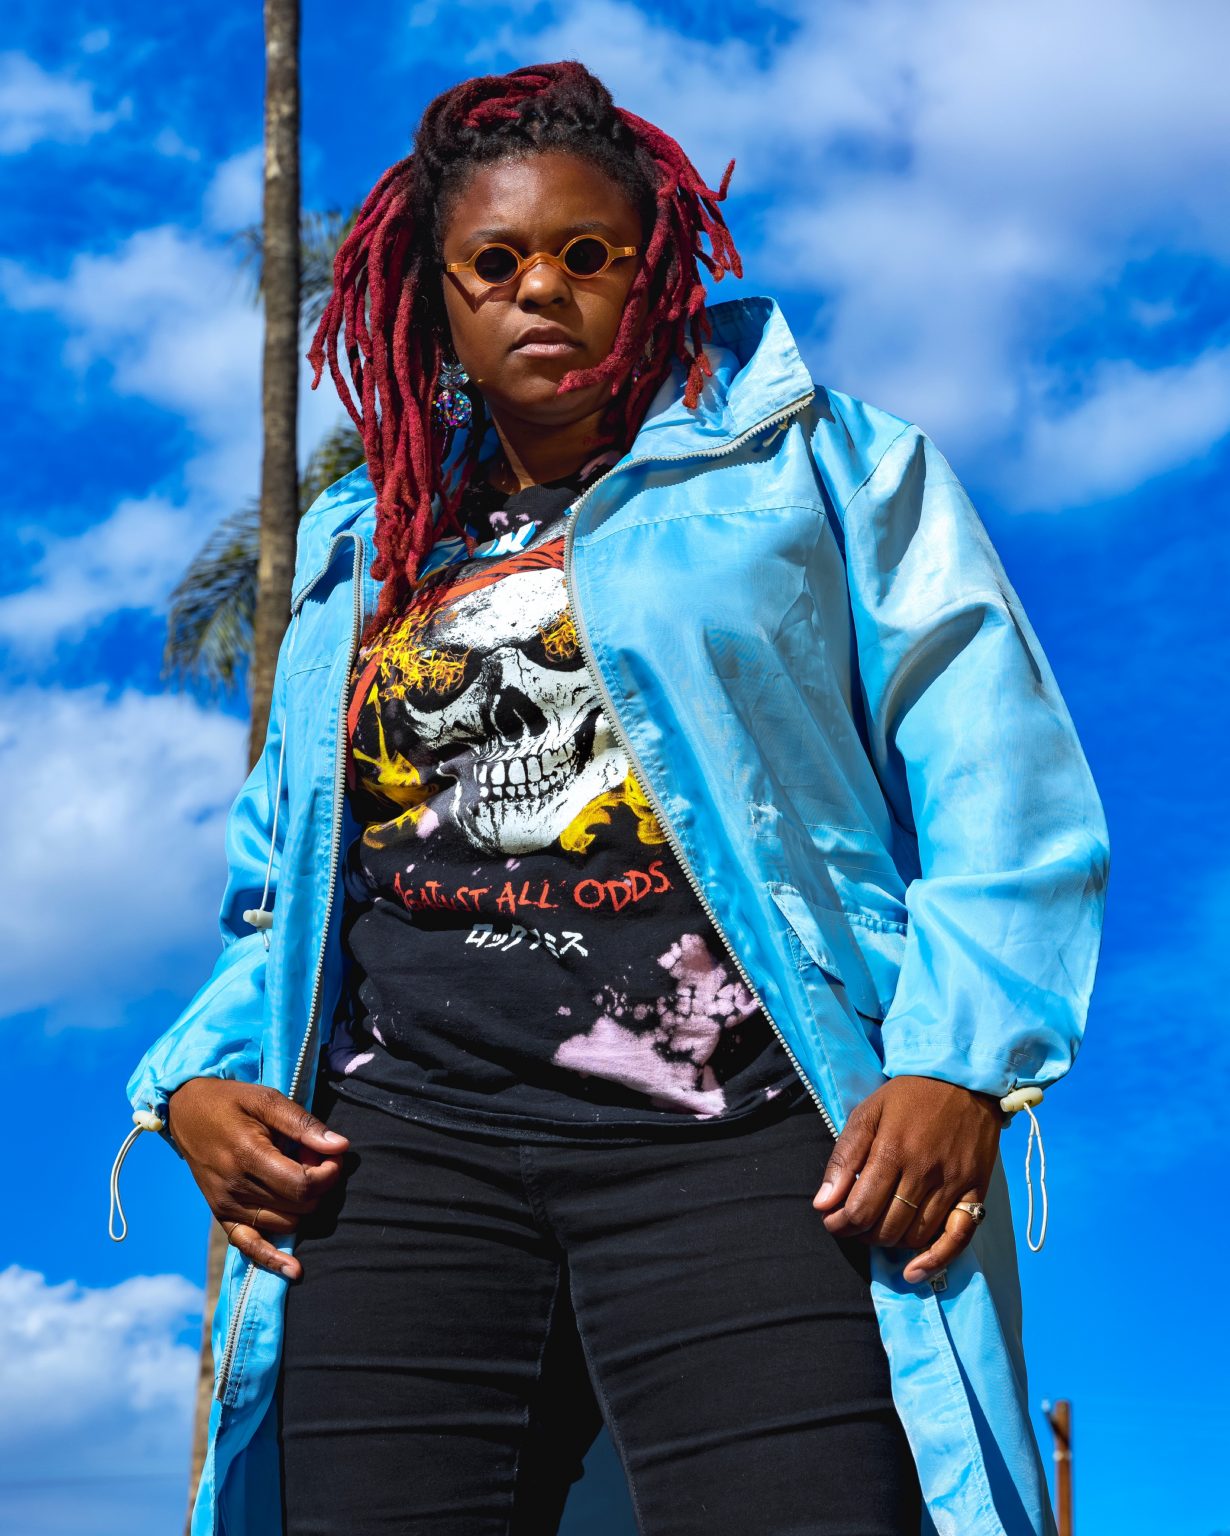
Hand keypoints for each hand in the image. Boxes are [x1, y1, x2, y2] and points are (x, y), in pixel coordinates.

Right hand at [166, 1078, 349, 1281]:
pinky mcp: (221, 1215)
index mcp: (248, 1156)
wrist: (185, 1112)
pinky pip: (249, 1246)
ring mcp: (226, 1205)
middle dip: (318, 1186)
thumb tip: (341, 1147)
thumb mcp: (267, 1100)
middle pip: (298, 1206)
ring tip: (298, 1177)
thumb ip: (304, 1125)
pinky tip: (294, 1271)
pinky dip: (273, 1258)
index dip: (328, 1174)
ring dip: (303, 1207)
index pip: (303, 1185)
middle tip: (314, 1160)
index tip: (332, 1155)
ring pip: (284, 1225)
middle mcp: (236, 1187)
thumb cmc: (231, 1101)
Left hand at [811, 1075, 1001, 1283]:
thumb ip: (843, 1158)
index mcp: (891, 1149)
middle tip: (852, 1226)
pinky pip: (958, 1238)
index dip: (840, 1224)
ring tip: (877, 1231)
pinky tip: (914, 1272)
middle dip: (861, 1234)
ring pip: (915, 1235)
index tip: (832, 1221)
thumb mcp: (867, 1113)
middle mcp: (923, 1171)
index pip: (859, 1209)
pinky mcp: (976, 1191)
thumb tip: (822, 1203)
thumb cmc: (908, 1096)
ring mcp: (952, 1184)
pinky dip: (936, 1260)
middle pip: (886, 1227)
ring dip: (890, 1242)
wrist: (963, 1080)